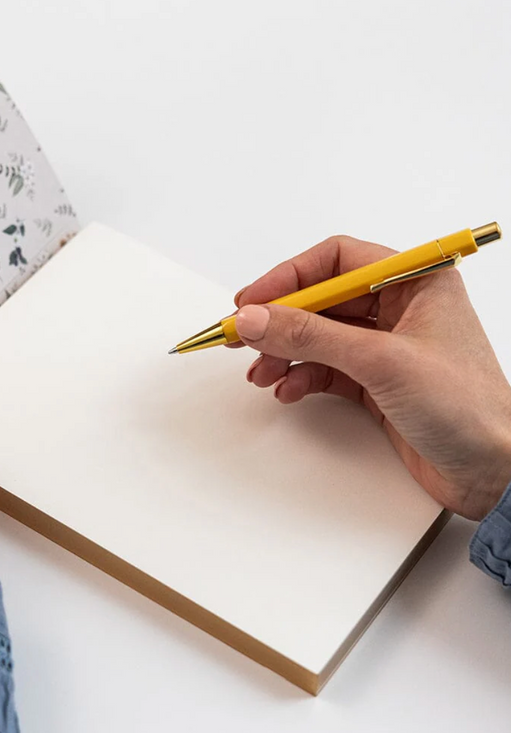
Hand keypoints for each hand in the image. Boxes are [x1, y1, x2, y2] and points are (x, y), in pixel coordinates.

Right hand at [233, 235, 510, 520]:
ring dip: (286, 352)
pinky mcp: (379, 383)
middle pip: (322, 299)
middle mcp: (401, 308)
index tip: (254, 300)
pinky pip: (326, 368)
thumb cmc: (469, 409)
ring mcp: (388, 347)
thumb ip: (312, 336)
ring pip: (319, 335)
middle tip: (245, 335)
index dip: (289, 277)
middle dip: (281, 319)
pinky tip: (289, 389)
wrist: (494, 472)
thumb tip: (260, 318)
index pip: (336, 260)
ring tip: (263, 371)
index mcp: (416, 281)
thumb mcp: (381, 362)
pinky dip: (302, 377)